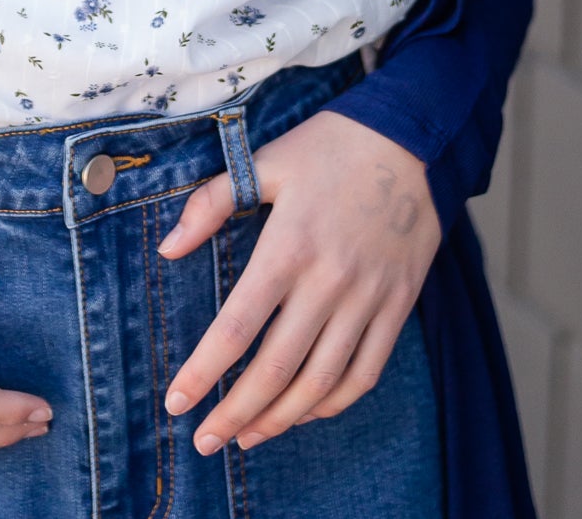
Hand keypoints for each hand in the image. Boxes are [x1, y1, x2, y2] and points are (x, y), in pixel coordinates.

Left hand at [157, 109, 439, 455]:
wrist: (412, 139)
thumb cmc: (331, 147)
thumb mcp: (265, 161)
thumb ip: (212, 204)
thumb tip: (168, 249)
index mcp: (289, 246)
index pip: (237, 326)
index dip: (203, 371)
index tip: (175, 401)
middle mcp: (329, 281)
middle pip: (276, 368)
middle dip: (235, 413)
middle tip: (204, 442)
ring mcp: (368, 298)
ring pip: (320, 381)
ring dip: (280, 419)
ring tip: (247, 438)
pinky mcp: (398, 306)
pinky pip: (365, 373)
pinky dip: (333, 403)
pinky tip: (304, 411)